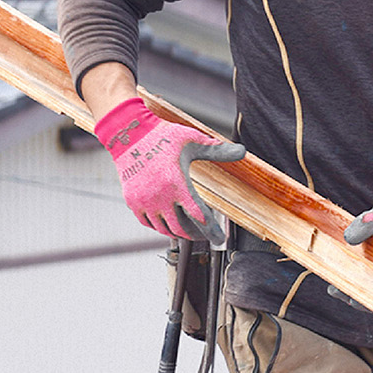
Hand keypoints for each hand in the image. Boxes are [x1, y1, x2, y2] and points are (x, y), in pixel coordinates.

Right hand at [94, 97, 245, 242]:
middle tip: (205, 236)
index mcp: (177, 183)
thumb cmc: (162, 135)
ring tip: (188, 231)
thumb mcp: (192, 139)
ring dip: (178, 232)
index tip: (219, 239)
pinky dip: (159, 226)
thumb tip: (243, 151)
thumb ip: (217, 150)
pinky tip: (168, 223)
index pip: (199, 216)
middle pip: (181, 228)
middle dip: (196, 235)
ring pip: (163, 228)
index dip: (211, 230)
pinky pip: (147, 223)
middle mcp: (160, 196)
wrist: (129, 133)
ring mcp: (144, 201)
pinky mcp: (132, 201)